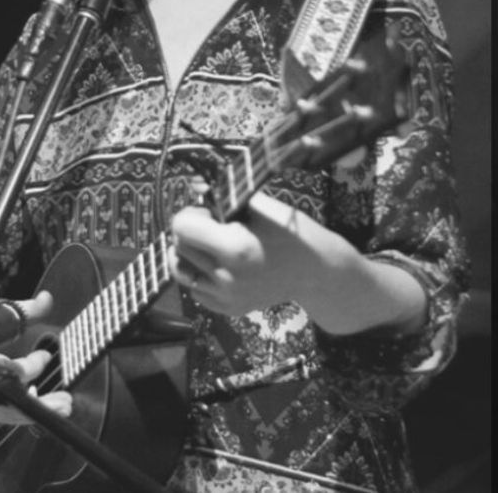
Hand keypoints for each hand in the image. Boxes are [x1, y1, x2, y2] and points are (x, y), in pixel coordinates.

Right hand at [0, 293, 69, 425]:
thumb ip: (24, 310)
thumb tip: (47, 299)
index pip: (5, 370)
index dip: (30, 366)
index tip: (46, 355)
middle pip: (6, 403)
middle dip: (37, 405)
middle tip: (63, 402)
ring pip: (7, 413)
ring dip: (36, 411)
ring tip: (63, 404)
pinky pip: (4, 413)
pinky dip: (23, 411)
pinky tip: (42, 401)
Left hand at [170, 191, 347, 317]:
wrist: (319, 272)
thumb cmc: (292, 233)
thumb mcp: (261, 207)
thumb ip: (224, 199)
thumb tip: (194, 188)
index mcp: (234, 247)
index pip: (181, 227)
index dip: (190, 213)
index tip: (207, 211)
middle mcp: (226, 276)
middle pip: (178, 247)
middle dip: (189, 232)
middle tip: (211, 226)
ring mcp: (227, 297)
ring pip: (181, 271)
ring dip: (188, 255)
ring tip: (210, 246)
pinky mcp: (230, 309)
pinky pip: (195, 290)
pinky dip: (200, 276)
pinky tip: (220, 266)